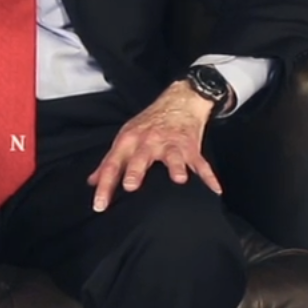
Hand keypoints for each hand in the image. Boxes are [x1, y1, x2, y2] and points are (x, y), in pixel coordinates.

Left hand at [87, 80, 223, 211]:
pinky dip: (208, 176)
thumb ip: (109, 163)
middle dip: (136, 170)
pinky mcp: (191, 147)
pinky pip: (200, 163)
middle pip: (140, 157)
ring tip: (179, 179)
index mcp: (129, 141)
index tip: (100, 205)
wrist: (178, 102)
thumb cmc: (148, 125)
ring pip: (172, 156)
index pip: (113, 164)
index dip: (105, 185)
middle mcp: (148, 141)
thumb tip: (92, 181)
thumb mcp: (125, 139)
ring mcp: (171, 144)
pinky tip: (215, 189)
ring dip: (176, 167)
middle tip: (131, 186)